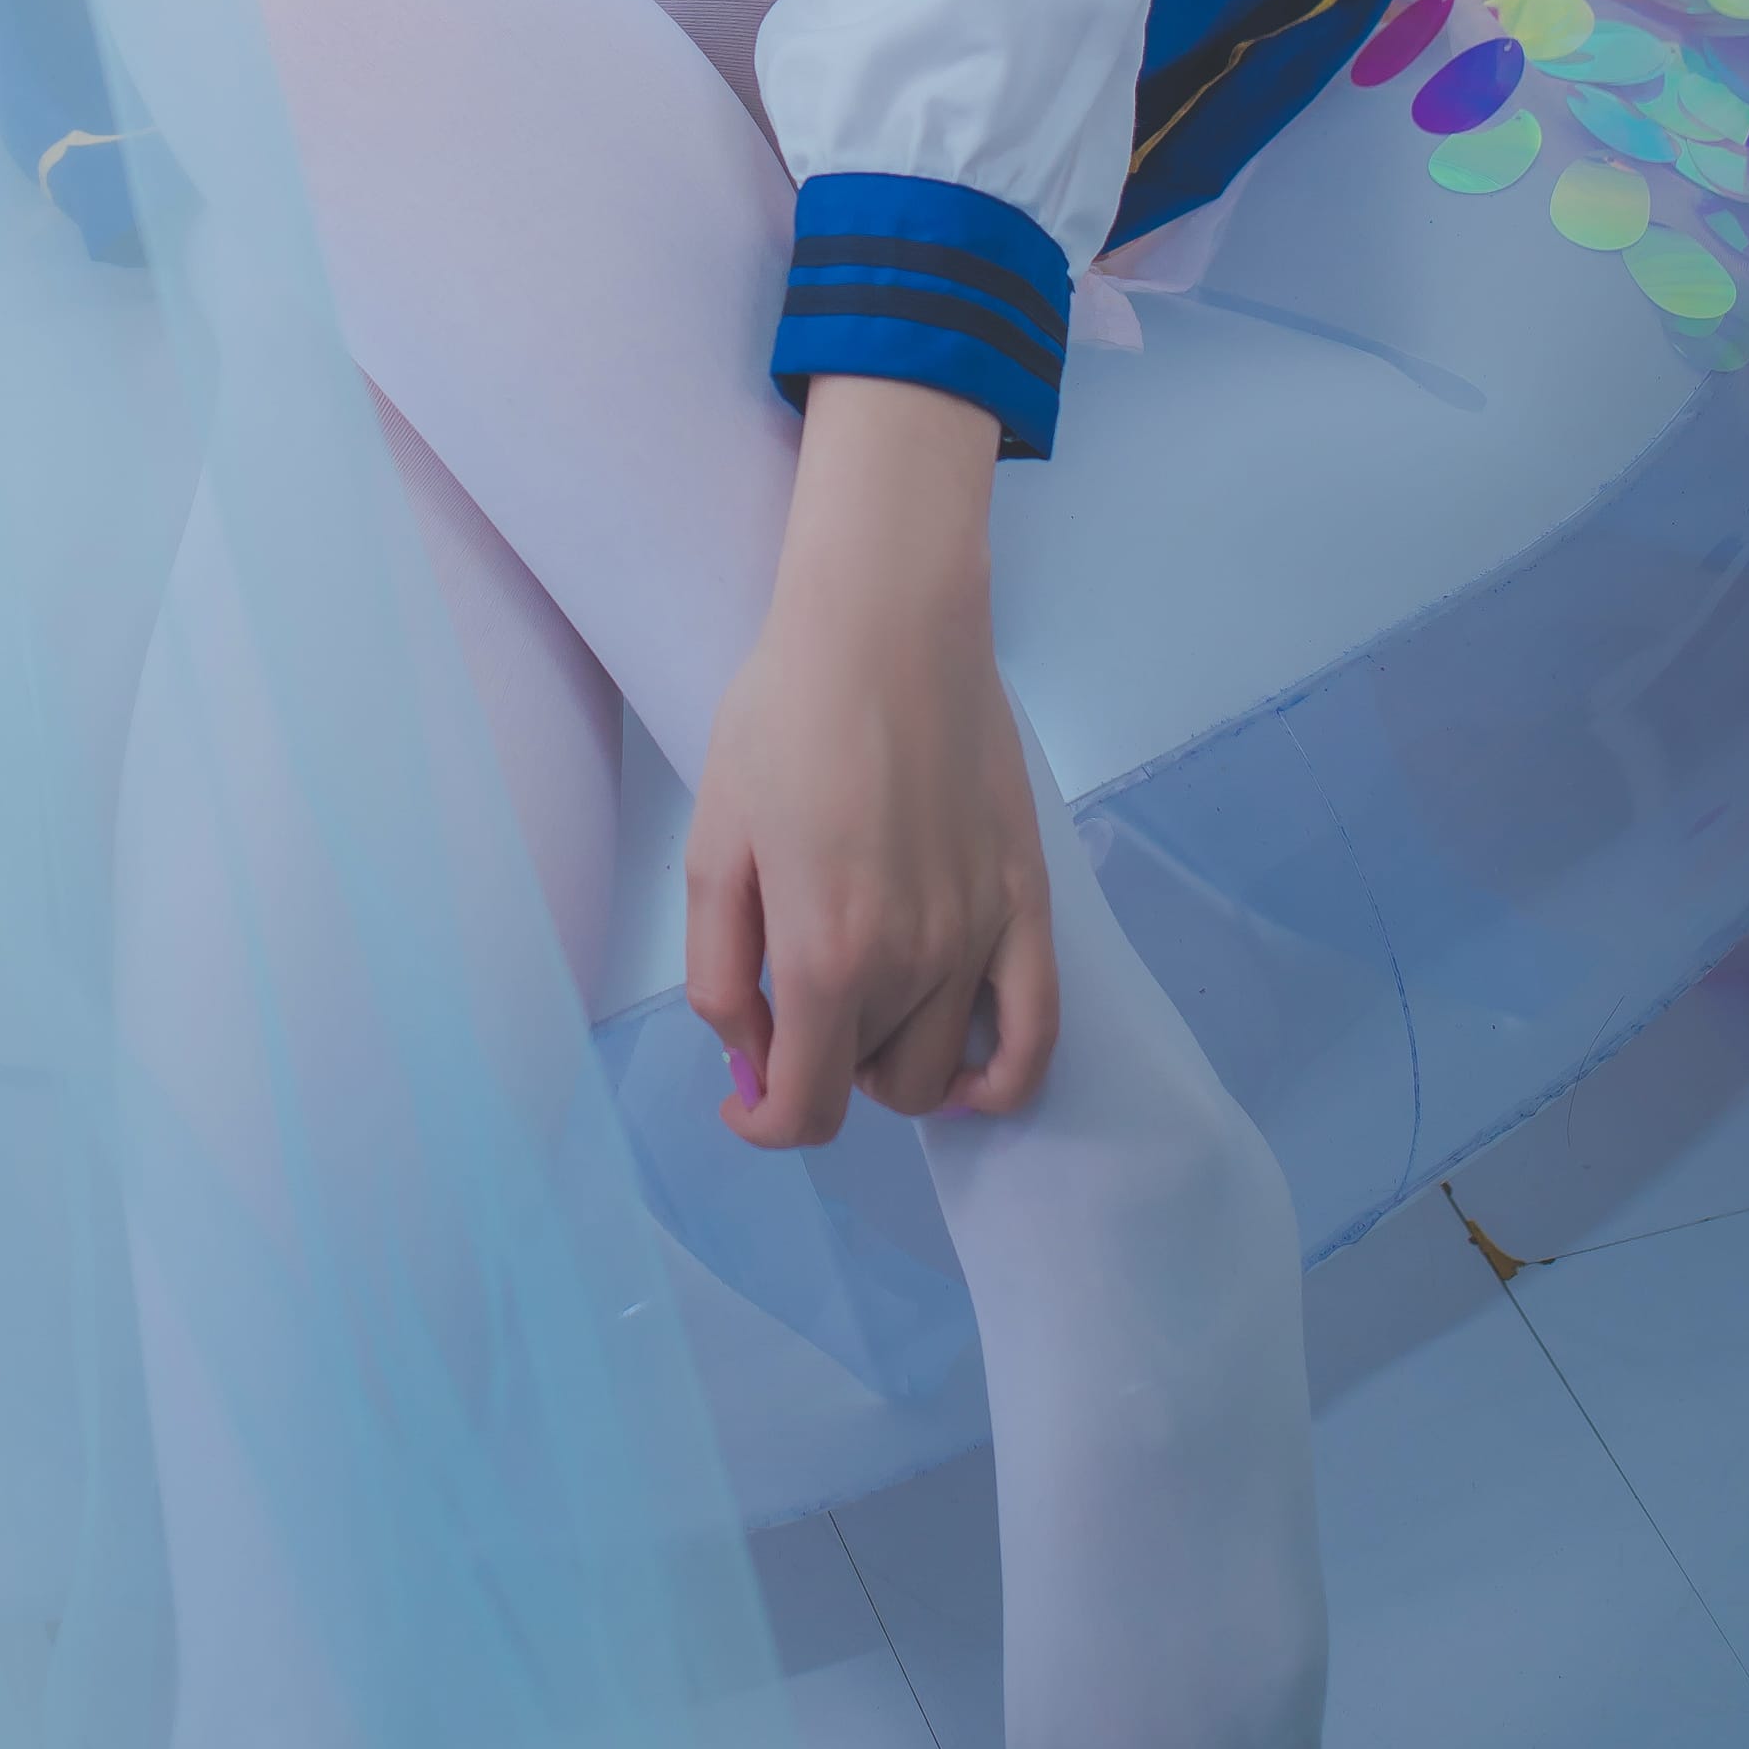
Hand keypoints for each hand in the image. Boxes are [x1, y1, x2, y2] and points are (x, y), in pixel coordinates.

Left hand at [685, 377, 1057, 1147]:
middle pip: (866, 1085)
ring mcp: (982, 938)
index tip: (744, 1095)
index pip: (805, 1109)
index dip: (766, 1121)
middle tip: (787, 1002)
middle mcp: (914, 965)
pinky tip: (961, 1069)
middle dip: (816, 1067)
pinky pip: (1034, 1034)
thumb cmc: (783, 720)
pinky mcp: (1028, 903)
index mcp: (825, 956)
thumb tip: (748, 1057)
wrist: (887, 627)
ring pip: (938, 1070)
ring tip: (858, 1004)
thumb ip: (719, 971)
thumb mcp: (713, 847)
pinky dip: (999, 1078)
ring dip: (888, 1063)